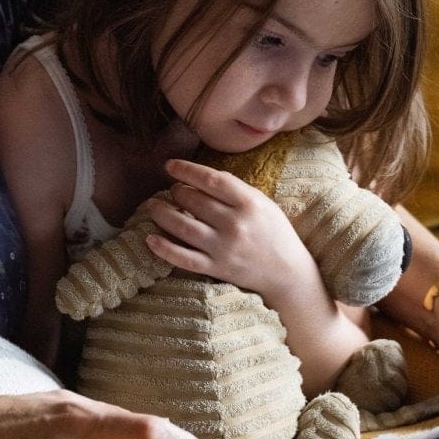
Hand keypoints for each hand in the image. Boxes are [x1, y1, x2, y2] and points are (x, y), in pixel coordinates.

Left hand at [142, 159, 311, 302]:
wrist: (287, 272)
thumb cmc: (274, 233)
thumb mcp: (262, 203)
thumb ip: (234, 190)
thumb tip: (199, 177)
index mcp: (249, 203)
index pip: (211, 180)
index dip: (186, 170)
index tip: (170, 166)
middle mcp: (234, 224)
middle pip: (193, 201)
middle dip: (176, 192)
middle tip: (172, 190)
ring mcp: (223, 248)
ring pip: (183, 226)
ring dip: (162, 213)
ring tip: (152, 206)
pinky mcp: (216, 268)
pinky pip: (183, 258)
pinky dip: (164, 248)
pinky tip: (150, 238)